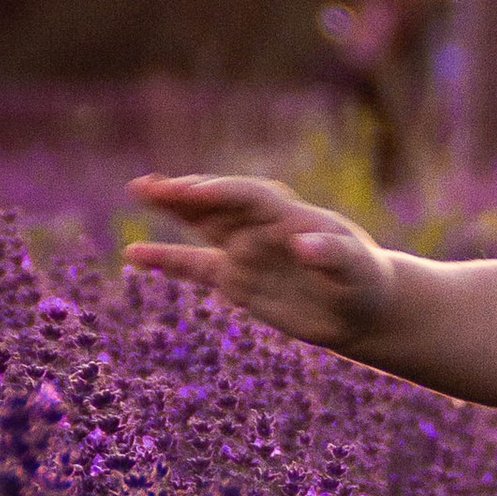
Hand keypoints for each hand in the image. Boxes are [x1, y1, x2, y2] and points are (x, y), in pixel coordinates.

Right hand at [124, 172, 397, 349]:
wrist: (361, 309)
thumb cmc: (364, 283)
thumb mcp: (357, 271)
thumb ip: (334, 255)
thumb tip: (304, 243)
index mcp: (292, 217)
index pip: (251, 197)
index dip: (223, 193)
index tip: (195, 193)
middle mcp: (263, 227)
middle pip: (219, 202)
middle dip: (187, 193)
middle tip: (150, 186)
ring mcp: (246, 249)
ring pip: (203, 223)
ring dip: (173, 208)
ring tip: (139, 190)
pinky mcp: (236, 278)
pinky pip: (194, 266)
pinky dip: (166, 260)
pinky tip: (133, 254)